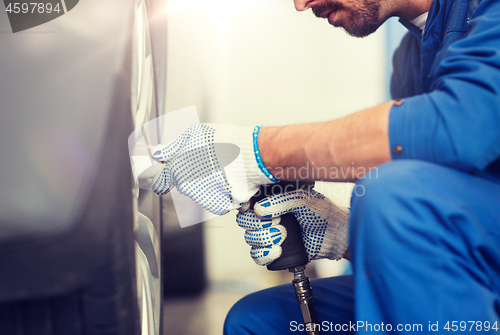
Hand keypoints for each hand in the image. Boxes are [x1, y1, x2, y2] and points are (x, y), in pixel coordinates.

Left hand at [151, 124, 274, 214]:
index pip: (164, 176)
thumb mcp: (194, 134)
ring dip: (206, 184)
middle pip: (183, 184)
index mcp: (176, 169)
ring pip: (199, 192)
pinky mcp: (217, 206)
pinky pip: (214, 200)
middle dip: (192, 175)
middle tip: (208, 162)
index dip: (173, 170)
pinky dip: (219, 193)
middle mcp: (186, 186)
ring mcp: (202, 198)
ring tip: (220, 169)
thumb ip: (173, 146)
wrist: (248, 153)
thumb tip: (159, 152)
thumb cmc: (223, 140)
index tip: (182, 166)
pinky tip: (226, 180)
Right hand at [236, 188, 348, 265]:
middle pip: (244, 222)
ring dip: (264, 238)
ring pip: (250, 239)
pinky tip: (278, 250)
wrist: (337, 234)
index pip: (246, 202)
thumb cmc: (322, 212)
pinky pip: (257, 256)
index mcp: (271, 200)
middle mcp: (267, 217)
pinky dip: (264, 254)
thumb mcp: (302, 199)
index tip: (251, 208)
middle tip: (278, 223)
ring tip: (284, 235)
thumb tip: (258, 210)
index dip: (245, 206)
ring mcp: (270, 235)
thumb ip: (281, 201)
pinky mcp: (275, 252)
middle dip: (257, 223)